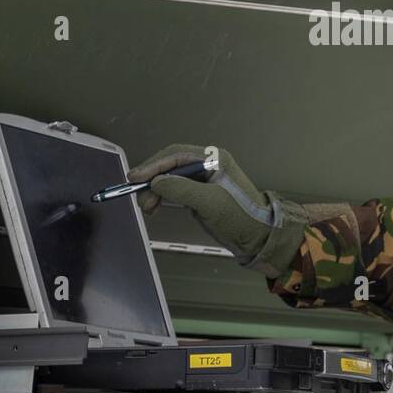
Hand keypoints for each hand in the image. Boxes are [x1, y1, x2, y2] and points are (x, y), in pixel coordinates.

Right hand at [128, 143, 349, 278]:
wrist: (258, 237)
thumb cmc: (238, 216)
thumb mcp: (209, 202)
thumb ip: (180, 189)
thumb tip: (155, 182)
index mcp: (214, 158)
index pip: (176, 155)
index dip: (153, 166)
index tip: (134, 179)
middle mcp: (208, 163)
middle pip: (171, 164)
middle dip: (153, 179)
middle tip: (140, 199)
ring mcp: (204, 178)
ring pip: (171, 177)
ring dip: (156, 190)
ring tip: (148, 208)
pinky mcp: (201, 193)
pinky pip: (176, 188)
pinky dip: (163, 196)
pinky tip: (155, 206)